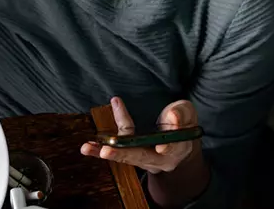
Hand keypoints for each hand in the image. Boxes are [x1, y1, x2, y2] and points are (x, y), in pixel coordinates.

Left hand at [81, 97, 199, 173]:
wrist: (177, 139)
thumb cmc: (181, 122)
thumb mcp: (186, 113)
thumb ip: (181, 114)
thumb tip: (172, 116)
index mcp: (177, 149)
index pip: (171, 148)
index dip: (167, 146)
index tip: (161, 146)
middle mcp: (159, 160)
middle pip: (140, 156)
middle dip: (123, 153)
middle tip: (107, 151)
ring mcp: (144, 161)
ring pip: (125, 157)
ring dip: (104, 152)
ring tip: (87, 148)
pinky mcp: (132, 156)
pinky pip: (117, 154)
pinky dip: (101, 151)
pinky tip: (88, 148)